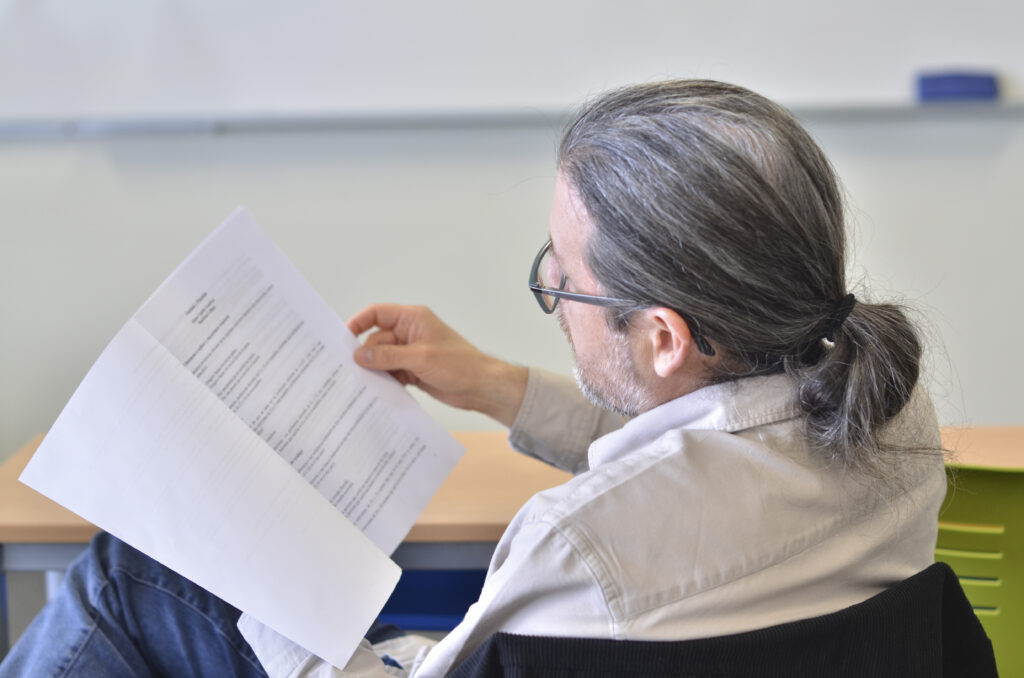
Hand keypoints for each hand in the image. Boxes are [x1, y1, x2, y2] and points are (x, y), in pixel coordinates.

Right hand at [347, 304, 527, 426]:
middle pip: (376, 339)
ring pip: (382, 358)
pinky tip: (379, 391)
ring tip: (365, 384)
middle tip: (353, 371)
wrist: (481, 387)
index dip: (358, 323)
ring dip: (375, 370)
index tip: (343, 338)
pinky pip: (390, 372)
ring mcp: (410, 352)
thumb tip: (359, 355)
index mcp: (413, 319)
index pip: (378, 313)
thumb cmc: (460, 365)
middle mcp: (410, 333)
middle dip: (366, 355)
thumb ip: (388, 356)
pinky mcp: (413, 370)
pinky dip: (385, 380)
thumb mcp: (420, 358)